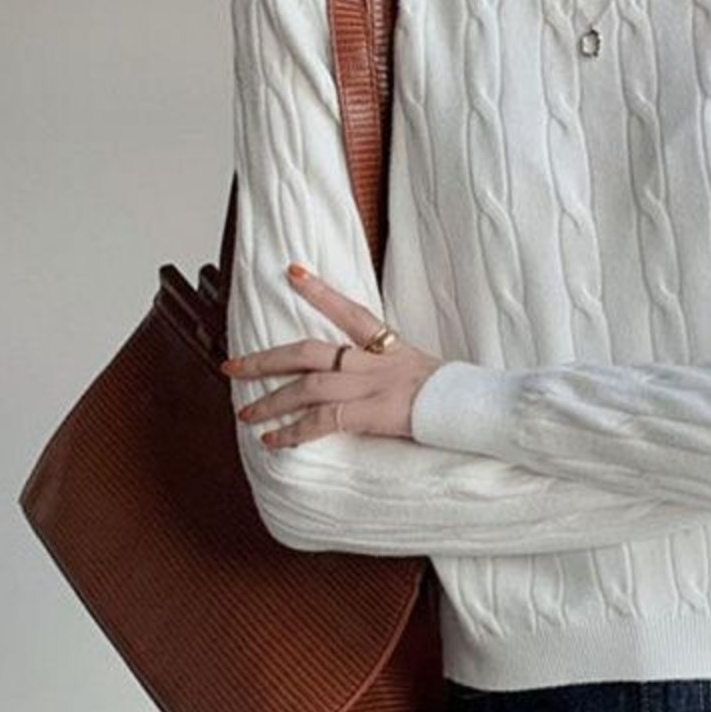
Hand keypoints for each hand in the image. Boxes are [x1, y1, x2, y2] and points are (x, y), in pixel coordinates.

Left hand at [221, 262, 445, 447]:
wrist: (477, 408)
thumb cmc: (460, 396)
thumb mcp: (431, 373)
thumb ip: (404, 372)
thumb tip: (390, 384)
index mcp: (391, 348)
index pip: (350, 311)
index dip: (319, 291)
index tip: (293, 272)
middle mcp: (374, 362)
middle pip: (309, 351)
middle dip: (267, 358)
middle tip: (233, 363)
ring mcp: (370, 385)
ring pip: (307, 385)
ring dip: (271, 400)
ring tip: (246, 412)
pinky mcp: (370, 412)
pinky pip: (322, 421)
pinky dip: (294, 432)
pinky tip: (274, 440)